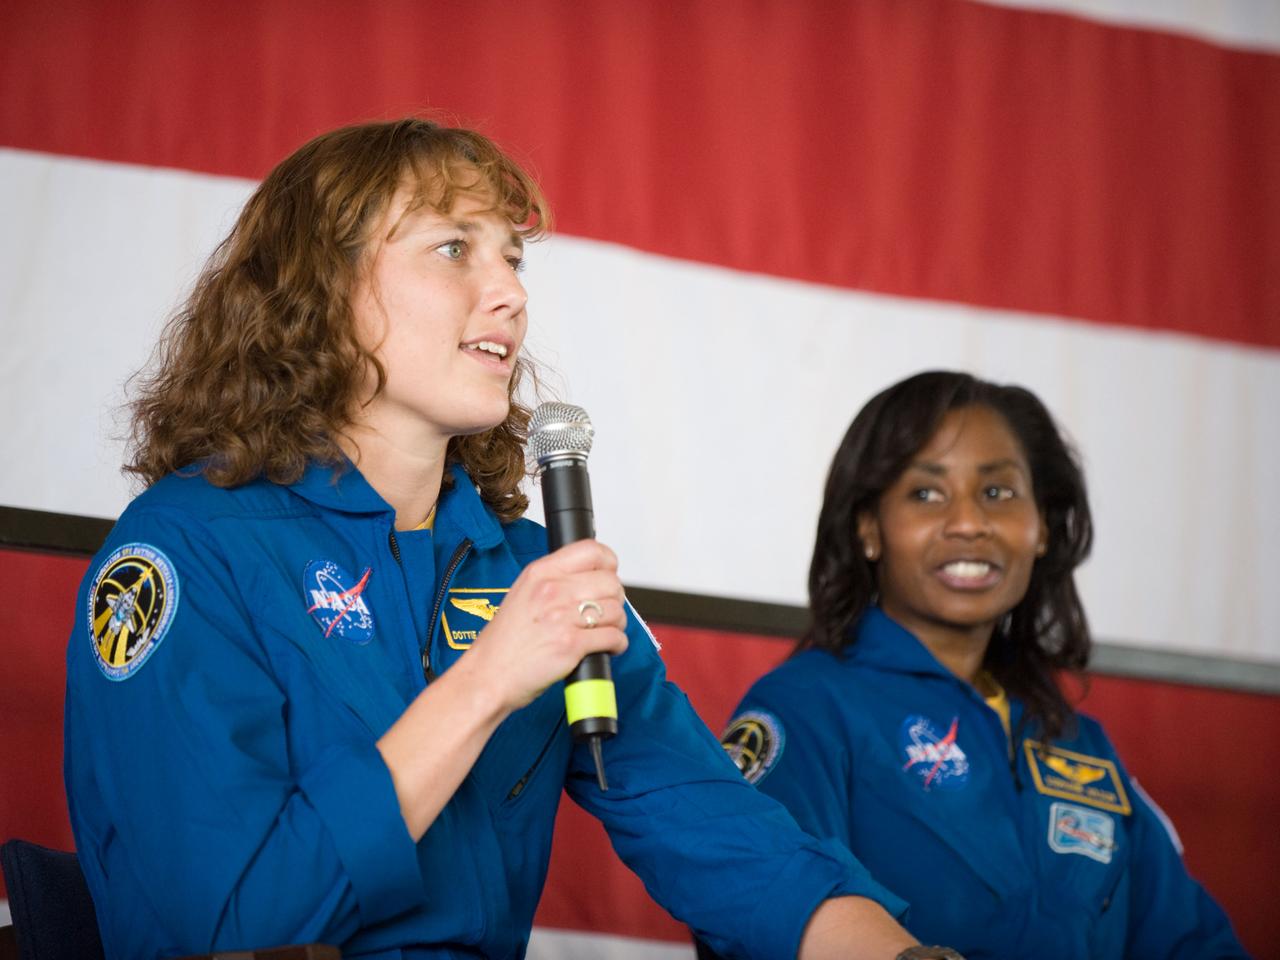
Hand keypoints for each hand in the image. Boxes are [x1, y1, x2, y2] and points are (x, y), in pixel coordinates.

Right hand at [467, 539, 628, 711]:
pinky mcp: (571, 645)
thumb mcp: (523, 593)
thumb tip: (591, 576)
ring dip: (617, 624)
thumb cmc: (505, 642)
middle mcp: (551, 590)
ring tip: (605, 631)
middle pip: (610, 582)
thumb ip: (554, 580)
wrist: (487, 675)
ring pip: (616, 610)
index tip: (608, 575)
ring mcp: (562, 617)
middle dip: (615, 599)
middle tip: (606, 611)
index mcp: (540, 572)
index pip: (592, 551)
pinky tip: (607, 647)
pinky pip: (613, 637)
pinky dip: (617, 645)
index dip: (608, 564)